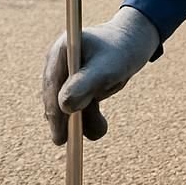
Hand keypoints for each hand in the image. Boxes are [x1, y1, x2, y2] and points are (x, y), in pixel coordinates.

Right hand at [42, 6, 159, 144]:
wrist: (133, 42)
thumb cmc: (122, 51)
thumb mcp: (108, 68)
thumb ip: (86, 84)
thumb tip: (64, 107)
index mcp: (63, 49)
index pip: (52, 84)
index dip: (53, 110)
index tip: (59, 134)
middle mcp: (58, 61)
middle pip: (54, 95)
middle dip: (63, 120)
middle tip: (64, 142)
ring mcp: (64, 72)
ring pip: (64, 104)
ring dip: (80, 120)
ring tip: (100, 129)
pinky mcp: (72, 83)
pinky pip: (74, 105)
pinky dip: (86, 116)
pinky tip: (99, 125)